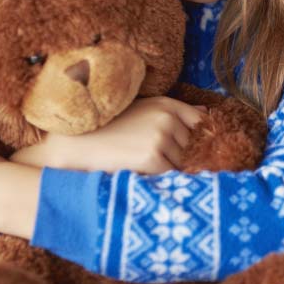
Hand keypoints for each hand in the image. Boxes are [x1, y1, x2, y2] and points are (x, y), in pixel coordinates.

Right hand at [10, 96, 206, 173]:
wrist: (76, 143)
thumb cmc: (109, 128)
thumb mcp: (142, 110)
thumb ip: (174, 112)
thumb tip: (207, 113)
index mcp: (166, 104)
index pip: (201, 123)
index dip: (200, 139)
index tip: (195, 150)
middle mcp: (167, 118)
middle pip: (194, 146)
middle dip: (186, 157)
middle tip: (167, 164)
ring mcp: (161, 137)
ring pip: (183, 163)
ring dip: (174, 170)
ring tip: (150, 168)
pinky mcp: (152, 158)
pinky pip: (171, 175)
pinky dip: (163, 179)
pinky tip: (146, 175)